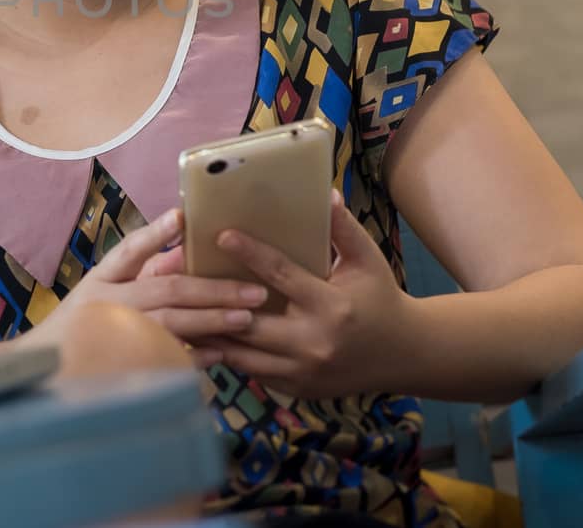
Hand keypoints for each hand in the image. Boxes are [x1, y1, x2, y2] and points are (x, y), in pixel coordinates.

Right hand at [30, 207, 273, 365]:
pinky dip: (194, 357)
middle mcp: (107, 304)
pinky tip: (220, 355)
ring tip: (246, 318)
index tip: (182, 217)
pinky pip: (166, 361)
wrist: (44, 376)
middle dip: (214, 288)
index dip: (156, 233)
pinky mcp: (123, 368)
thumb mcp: (103, 292)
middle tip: (254, 290)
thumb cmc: (81, 327)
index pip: (129, 250)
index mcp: (100, 280)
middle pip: (166, 290)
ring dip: (211, 319)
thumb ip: (143, 271)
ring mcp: (115, 337)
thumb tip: (186, 249)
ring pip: (171, 324)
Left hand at [192, 190, 418, 398]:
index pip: (281, 276)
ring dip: (211, 334)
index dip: (249, 253)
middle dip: (213, 303)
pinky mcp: (296, 390)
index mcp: (331, 307)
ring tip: (178, 312)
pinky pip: (252, 371)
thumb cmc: (380, 297)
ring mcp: (303, 373)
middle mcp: (314, 344)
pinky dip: (228, 354)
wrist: (404, 354)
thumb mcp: (367, 259)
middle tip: (181, 280)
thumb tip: (324, 192)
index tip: (221, 235)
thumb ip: (343, 228)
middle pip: (248, 324)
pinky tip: (204, 336)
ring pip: (242, 355)